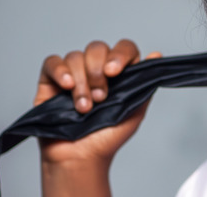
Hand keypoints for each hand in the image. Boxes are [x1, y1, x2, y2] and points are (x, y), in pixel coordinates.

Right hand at [35, 39, 161, 165]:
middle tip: (100, 98)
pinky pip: (51, 62)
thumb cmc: (107, 137)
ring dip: (82, 81)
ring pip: (76, 56)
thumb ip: (145, 82)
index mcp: (119, 73)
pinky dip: (59, 71)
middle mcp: (96, 69)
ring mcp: (73, 73)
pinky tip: (66, 86)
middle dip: (98, 71)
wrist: (80, 158)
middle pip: (97, 48)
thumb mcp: (135, 111)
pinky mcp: (50, 81)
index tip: (114, 72)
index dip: (120, 54)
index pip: (123, 48)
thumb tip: (156, 55)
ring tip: (84, 107)